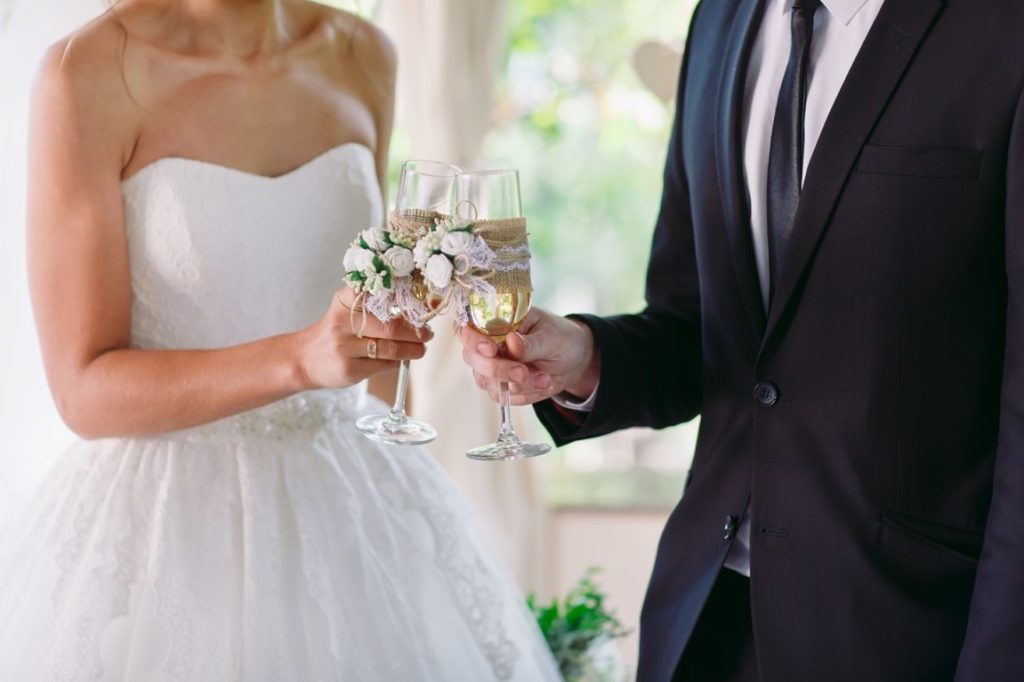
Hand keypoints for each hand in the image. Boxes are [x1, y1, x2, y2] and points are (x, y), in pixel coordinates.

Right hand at [295, 287, 430, 388]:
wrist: (303, 359)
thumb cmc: (334, 333)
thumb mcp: (346, 310)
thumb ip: (373, 306)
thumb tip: (415, 312)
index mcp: (345, 300)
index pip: (380, 294)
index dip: (405, 298)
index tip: (424, 303)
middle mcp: (343, 320)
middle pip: (391, 325)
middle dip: (415, 331)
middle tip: (427, 333)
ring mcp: (344, 346)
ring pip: (390, 348)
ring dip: (412, 349)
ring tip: (421, 348)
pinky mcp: (349, 368)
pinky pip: (382, 365)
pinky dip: (396, 362)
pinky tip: (400, 359)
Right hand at [457, 307, 599, 405]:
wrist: (575, 360)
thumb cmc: (561, 338)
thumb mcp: (552, 336)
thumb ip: (531, 342)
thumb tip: (511, 342)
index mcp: (497, 321)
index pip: (467, 328)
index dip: (472, 340)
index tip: (491, 349)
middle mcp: (488, 344)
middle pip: (472, 358)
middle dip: (498, 369)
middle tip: (523, 373)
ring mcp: (491, 367)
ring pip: (488, 382)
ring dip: (519, 385)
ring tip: (546, 378)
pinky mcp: (501, 387)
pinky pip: (504, 398)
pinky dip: (526, 395)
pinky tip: (543, 384)